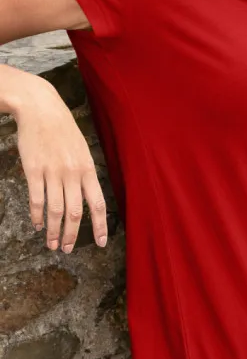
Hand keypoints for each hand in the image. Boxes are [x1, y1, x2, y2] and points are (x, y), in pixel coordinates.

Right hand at [15, 78, 107, 252]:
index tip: (101, 242)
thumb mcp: (81, 148)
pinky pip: (36, 199)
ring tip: (53, 244)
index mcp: (87, 167)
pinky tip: (37, 224)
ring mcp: (52, 172)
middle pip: (76, 212)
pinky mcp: (34, 170)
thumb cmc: (62, 129)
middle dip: (73, 235)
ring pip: (56, 210)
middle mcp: (72, 172)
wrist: (41, 109)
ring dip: (54, 231)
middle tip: (68, 249)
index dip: (100, 225)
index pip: (98, 202)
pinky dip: (37, 216)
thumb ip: (84, 172)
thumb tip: (86, 195)